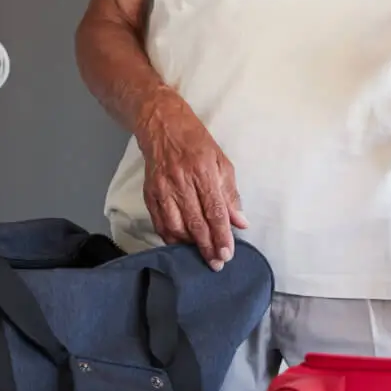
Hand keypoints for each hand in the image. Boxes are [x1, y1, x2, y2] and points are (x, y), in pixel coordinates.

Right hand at [135, 92, 249, 269]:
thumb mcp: (222, 162)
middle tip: (217, 264)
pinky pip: (160, 223)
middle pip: (195, 223)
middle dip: (207, 247)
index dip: (221, 235)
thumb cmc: (197, 143)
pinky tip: (181, 246)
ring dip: (189, 246)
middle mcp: (181, 182)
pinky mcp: (149, 194)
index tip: (227, 253)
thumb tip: (241, 222)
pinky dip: (170, 238)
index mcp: (203, 172)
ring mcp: (162, 189)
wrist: (162, 126)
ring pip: (176, 226)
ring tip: (201, 257)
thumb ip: (231, 194)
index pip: (214, 210)